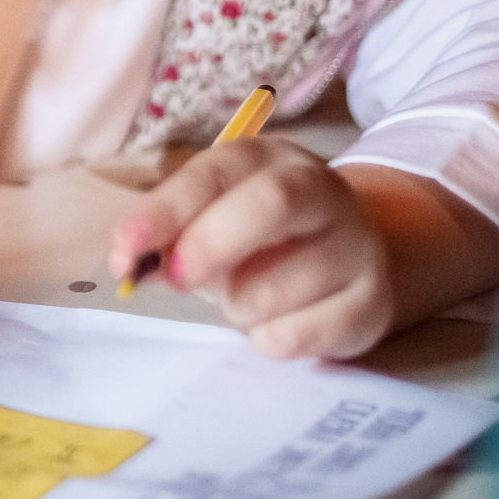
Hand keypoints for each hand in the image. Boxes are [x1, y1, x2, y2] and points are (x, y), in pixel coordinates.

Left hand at [106, 137, 393, 359]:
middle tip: (178, 278)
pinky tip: (275, 323)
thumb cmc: (258, 239)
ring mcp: (357, 246)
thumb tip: (131, 263)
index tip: (125, 248)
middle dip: (210, 244)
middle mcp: (323, 192)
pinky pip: (302, 334)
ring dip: (238, 304)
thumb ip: (170, 237)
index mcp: (269, 160)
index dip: (166, 210)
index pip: (216, 172)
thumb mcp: (210, 222)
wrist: (346, 260)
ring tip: (241, 298)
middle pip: (271, 204)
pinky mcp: (373, 303)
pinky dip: (268, 338)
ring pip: (281, 284)